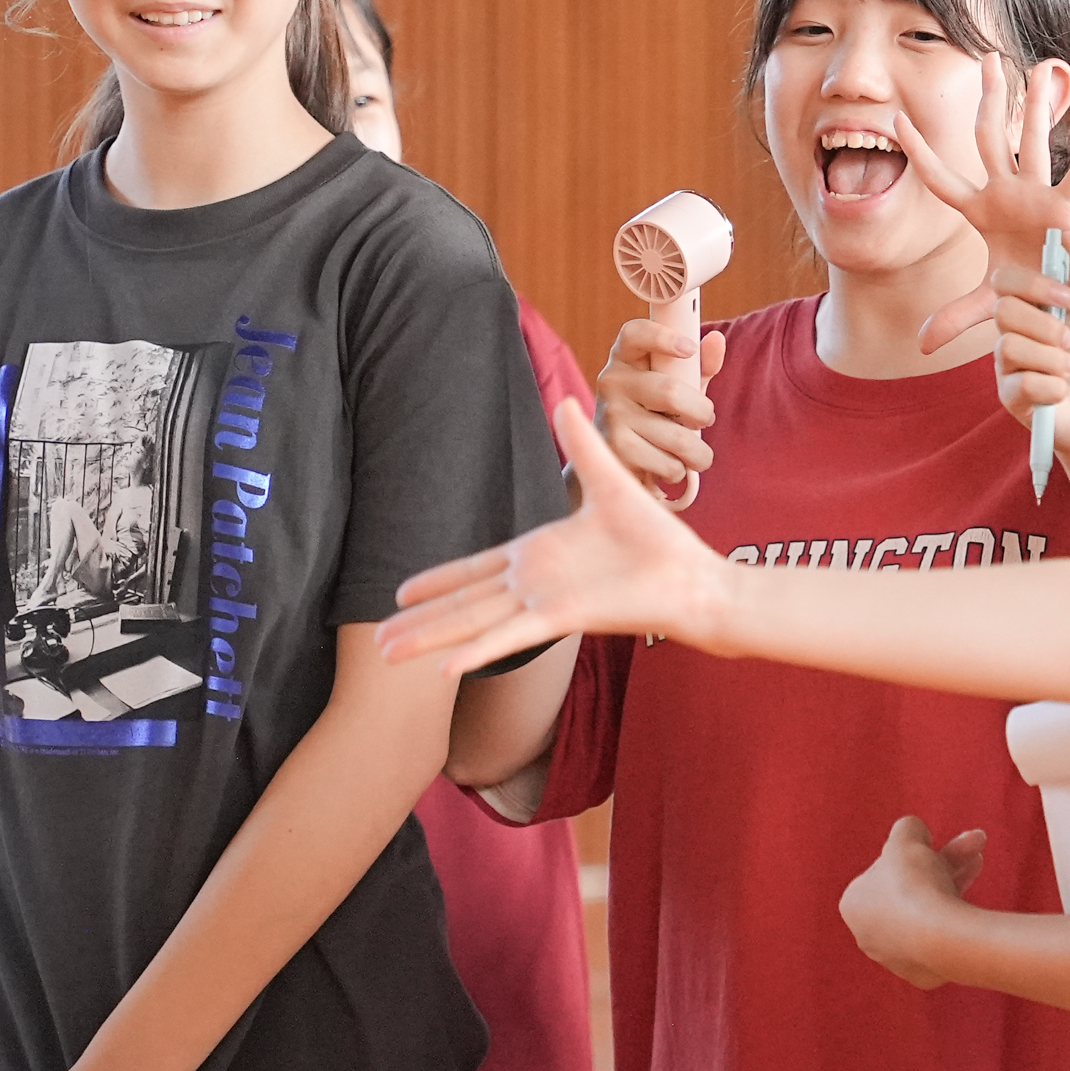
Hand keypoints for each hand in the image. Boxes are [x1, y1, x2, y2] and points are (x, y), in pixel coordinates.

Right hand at [378, 399, 729, 675]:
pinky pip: (509, 637)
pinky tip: (444, 668)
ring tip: (388, 653)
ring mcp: (544, 603)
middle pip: (463, 603)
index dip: (437, 579)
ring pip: (473, 623)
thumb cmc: (658, 541)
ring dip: (430, 638)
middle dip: (419, 619)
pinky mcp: (563, 617)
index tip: (399, 591)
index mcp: (539, 555)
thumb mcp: (611, 483)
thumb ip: (583, 447)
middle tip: (377, 640)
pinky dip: (477, 651)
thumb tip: (567, 402)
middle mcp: (534, 584)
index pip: (474, 569)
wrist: (692, 578)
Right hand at [593, 318, 725, 491]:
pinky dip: (678, 470)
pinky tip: (668, 465)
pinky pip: (667, 463)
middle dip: (701, 412)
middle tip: (706, 420)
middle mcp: (611, 381)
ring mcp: (610, 415)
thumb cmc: (654, 413)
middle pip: (671, 392)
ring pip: (676, 436)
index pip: (634, 334)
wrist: (616, 461)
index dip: (662, 337)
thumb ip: (699, 366)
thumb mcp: (677, 386)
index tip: (689, 348)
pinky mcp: (614, 450)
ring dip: (698, 452)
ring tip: (695, 454)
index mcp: (625, 357)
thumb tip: (716, 339)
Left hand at [838, 816, 987, 990]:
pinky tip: (970, 904)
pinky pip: (941, 935)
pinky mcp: (924, 972)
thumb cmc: (913, 884)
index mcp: (853, 904)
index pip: (882, 871)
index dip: (908, 855)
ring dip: (954, 880)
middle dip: (943, 862)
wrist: (940, 937)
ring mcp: (896, 957)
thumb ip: (907, 828)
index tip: (929, 844)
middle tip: (970, 843)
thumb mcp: (907, 836)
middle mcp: (868, 935)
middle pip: (911, 889)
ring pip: (929, 910)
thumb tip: (914, 831)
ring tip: (978, 860)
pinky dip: (955, 916)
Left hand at [901, 50, 1069, 352]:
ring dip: (1036, 106)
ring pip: (1034, 142)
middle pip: (992, 139)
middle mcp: (1009, 193)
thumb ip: (957, 316)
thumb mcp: (991, 302)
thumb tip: (922, 344)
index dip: (920, 154)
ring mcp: (1039, 196)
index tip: (895, 123)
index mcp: (983, 211)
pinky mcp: (1069, 209)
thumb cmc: (1031, 291)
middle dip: (990, 98)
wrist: (1069, 302)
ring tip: (1039, 66)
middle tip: (988, 57)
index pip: (942, 179)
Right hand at [991, 253, 1069, 470]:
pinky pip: (1018, 383)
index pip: (1008, 281)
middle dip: (1042, 322)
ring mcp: (1013, 368)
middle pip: (1002, 309)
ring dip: (1047, 357)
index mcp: (1039, 311)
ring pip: (1007, 347)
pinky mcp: (1014, 399)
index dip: (1034, 283)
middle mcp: (1019, 335)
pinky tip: (1064, 393)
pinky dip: (1048, 386)